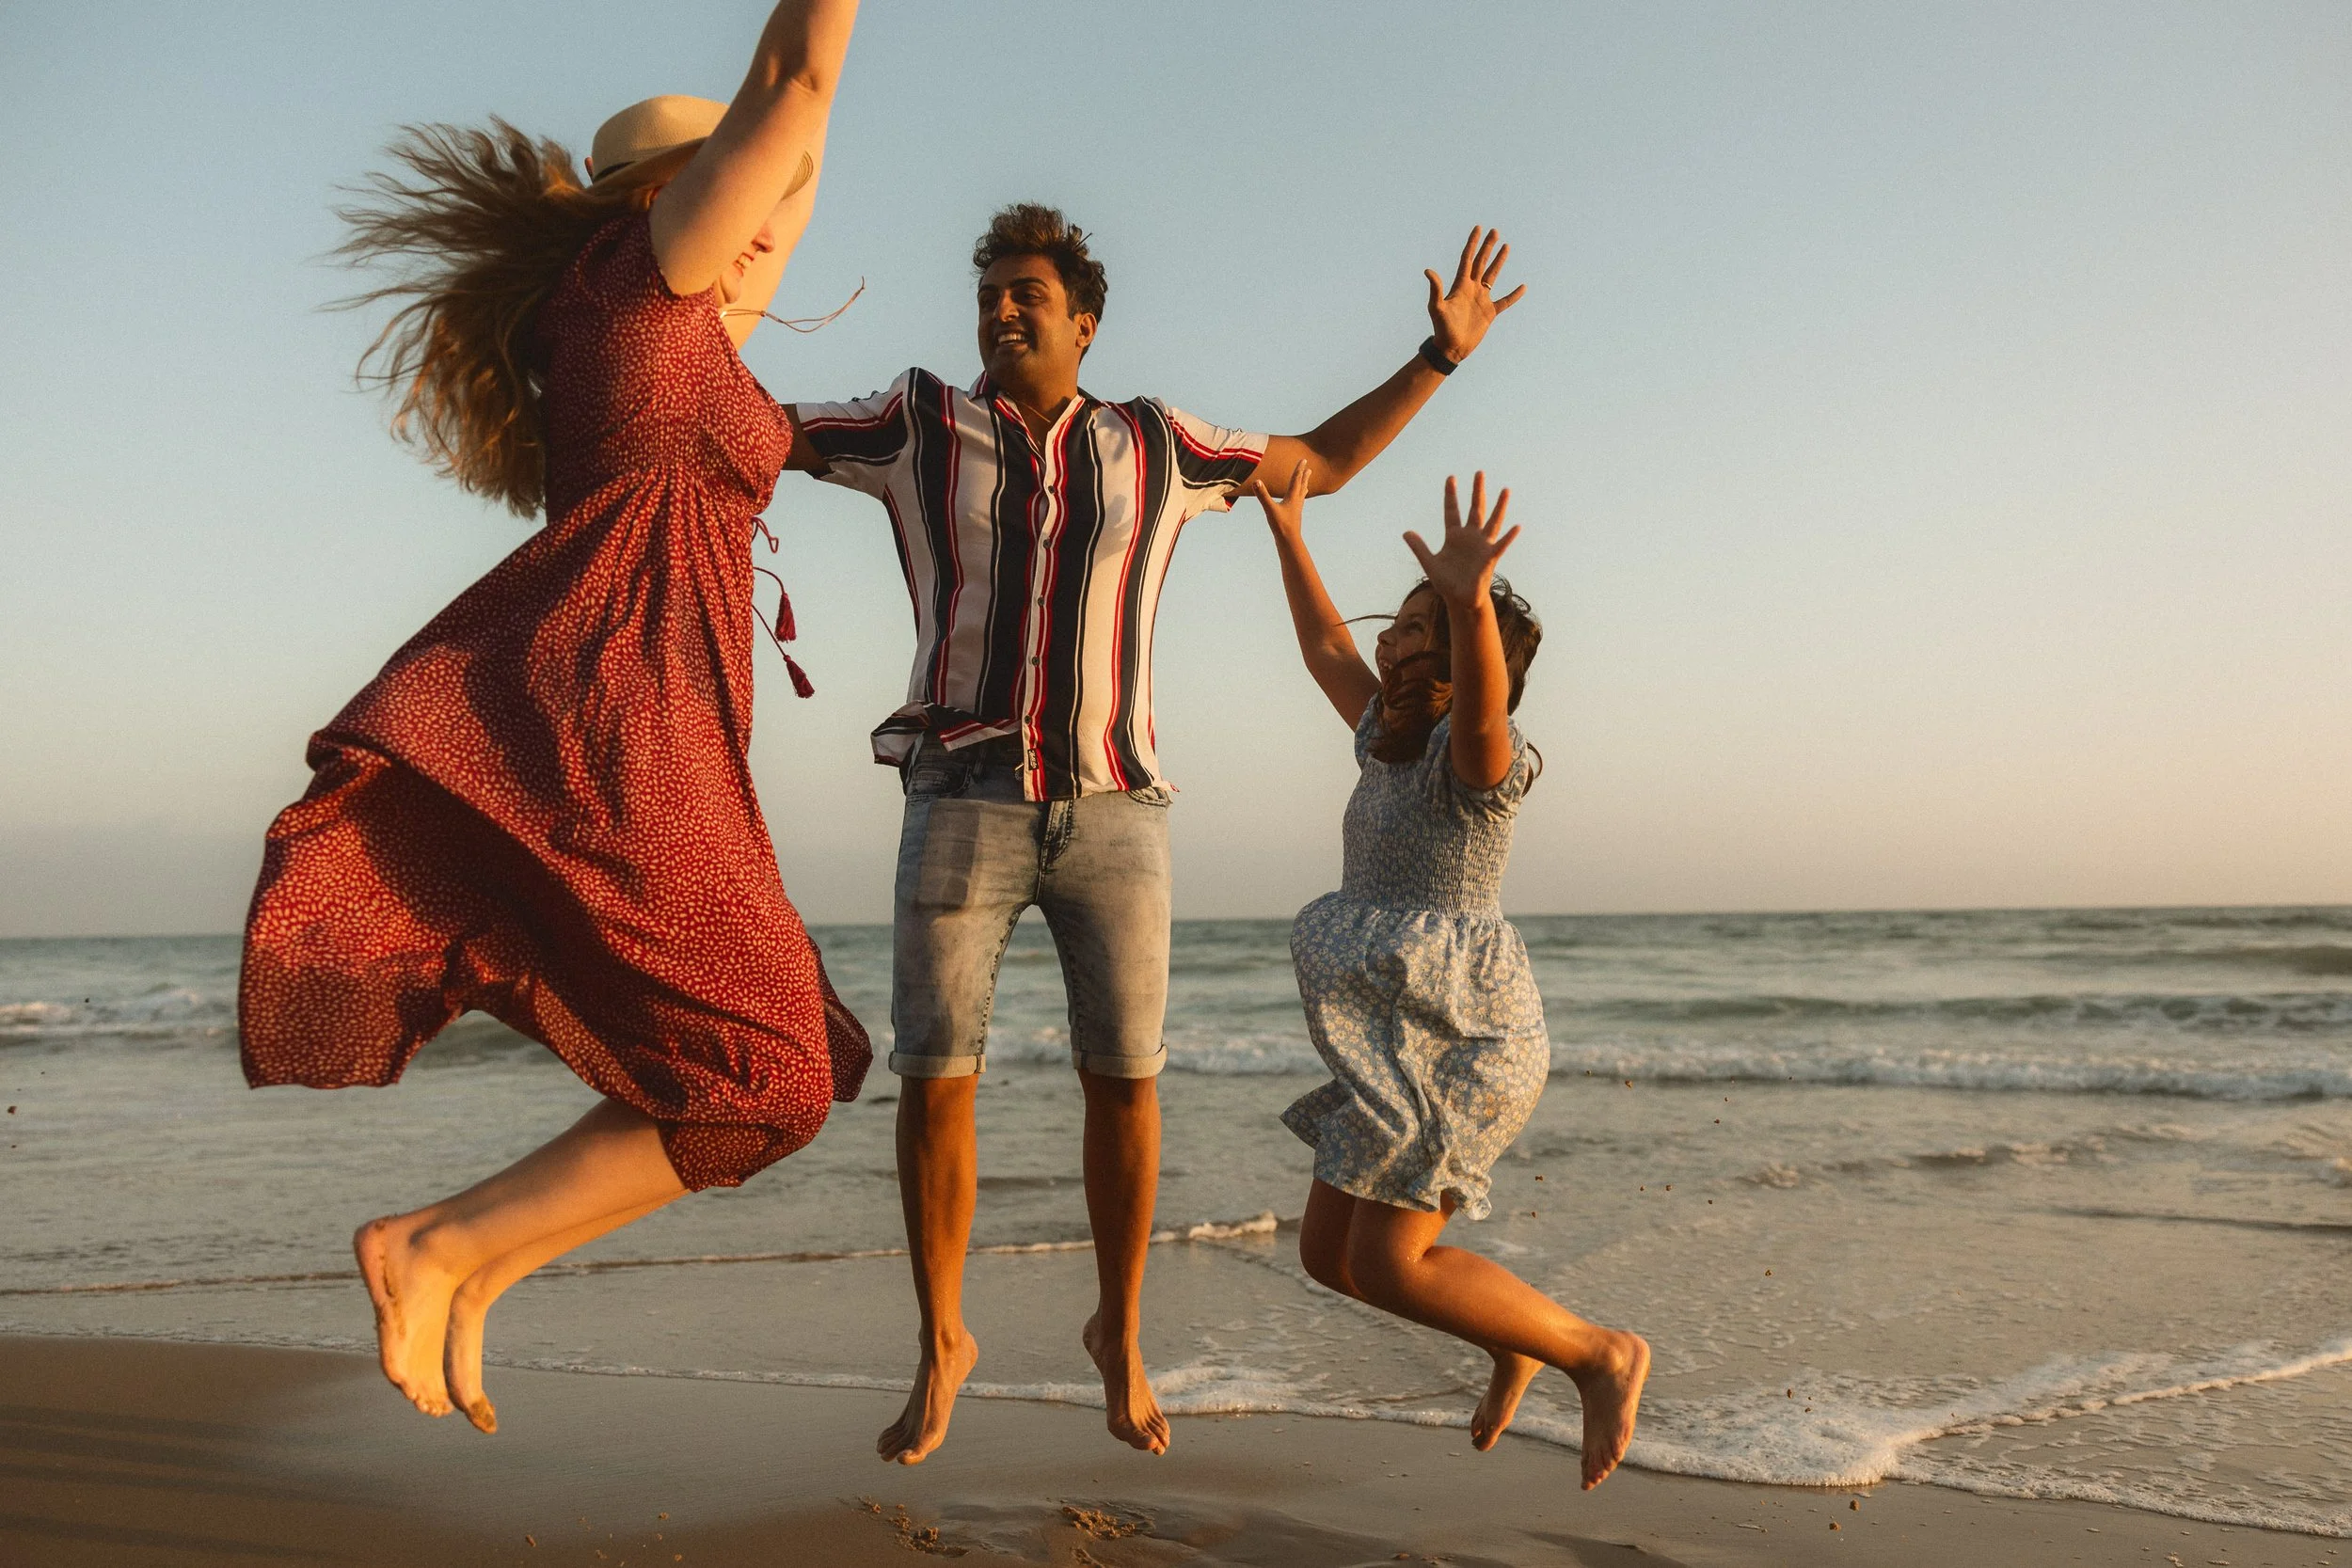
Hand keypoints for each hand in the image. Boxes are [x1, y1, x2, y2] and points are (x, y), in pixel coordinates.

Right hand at [1248, 459, 1312, 539]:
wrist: (1290, 541)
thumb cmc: (1281, 525)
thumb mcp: (1270, 509)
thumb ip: (1263, 495)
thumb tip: (1256, 482)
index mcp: (1292, 497)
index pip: (1296, 480)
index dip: (1299, 469)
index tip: (1304, 460)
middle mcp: (1297, 502)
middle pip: (1301, 486)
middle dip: (1304, 476)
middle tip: (1309, 469)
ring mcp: (1296, 509)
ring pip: (1301, 495)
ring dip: (1303, 486)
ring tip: (1306, 483)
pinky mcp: (1294, 516)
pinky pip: (1297, 504)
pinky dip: (1298, 499)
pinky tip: (1296, 502)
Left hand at [1404, 472, 1518, 606]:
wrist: (1460, 599)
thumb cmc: (1446, 582)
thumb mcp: (1429, 563)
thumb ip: (1419, 547)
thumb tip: (1405, 532)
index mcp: (1454, 536)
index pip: (1452, 511)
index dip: (1451, 495)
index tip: (1451, 478)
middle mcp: (1470, 537)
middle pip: (1474, 509)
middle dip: (1476, 491)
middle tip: (1479, 473)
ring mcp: (1481, 546)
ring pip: (1492, 522)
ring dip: (1499, 507)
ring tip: (1505, 490)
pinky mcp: (1489, 558)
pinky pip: (1501, 545)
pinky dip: (1508, 537)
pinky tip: (1517, 526)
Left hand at [1425, 227, 1525, 364]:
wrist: (1451, 348)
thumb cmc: (1442, 329)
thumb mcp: (1437, 308)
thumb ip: (1435, 289)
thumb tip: (1428, 271)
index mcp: (1460, 285)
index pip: (1467, 259)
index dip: (1472, 243)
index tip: (1478, 228)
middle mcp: (1471, 289)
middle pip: (1481, 262)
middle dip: (1488, 246)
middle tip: (1495, 231)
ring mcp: (1481, 299)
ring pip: (1493, 275)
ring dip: (1499, 261)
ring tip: (1506, 246)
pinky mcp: (1489, 312)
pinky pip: (1505, 301)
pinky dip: (1514, 295)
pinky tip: (1523, 287)